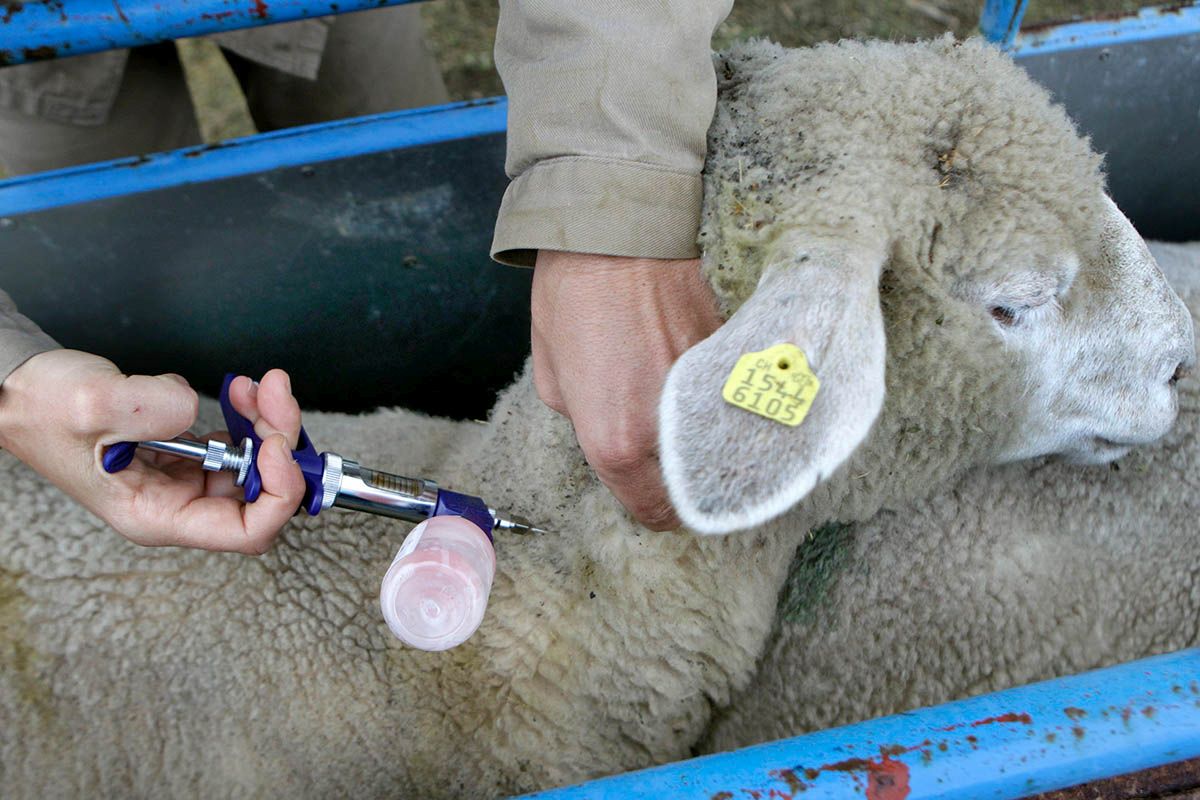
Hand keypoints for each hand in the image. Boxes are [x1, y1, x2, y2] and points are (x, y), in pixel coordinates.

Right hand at [0, 350, 304, 553]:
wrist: (20, 386)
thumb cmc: (41, 407)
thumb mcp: (93, 403)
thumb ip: (153, 408)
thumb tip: (195, 408)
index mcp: (156, 516)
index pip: (246, 532)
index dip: (277, 492)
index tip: (274, 446)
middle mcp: (176, 504)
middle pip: (262, 494)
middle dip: (279, 442)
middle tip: (275, 395)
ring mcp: (185, 478)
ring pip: (256, 465)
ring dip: (269, 424)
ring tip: (258, 387)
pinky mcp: (187, 452)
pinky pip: (239, 443)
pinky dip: (251, 415)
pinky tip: (241, 392)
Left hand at [531, 251, 722, 529]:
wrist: (620, 226)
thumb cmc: (573, 292)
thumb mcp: (553, 372)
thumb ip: (583, 421)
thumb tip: (610, 432)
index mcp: (614, 440)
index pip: (654, 510)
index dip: (658, 510)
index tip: (662, 497)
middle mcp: (667, 427)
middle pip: (698, 487)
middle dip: (693, 484)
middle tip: (685, 464)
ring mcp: (707, 394)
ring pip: (723, 443)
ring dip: (715, 441)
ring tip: (703, 425)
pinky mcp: (735, 358)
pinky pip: (734, 398)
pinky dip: (728, 398)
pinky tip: (715, 382)